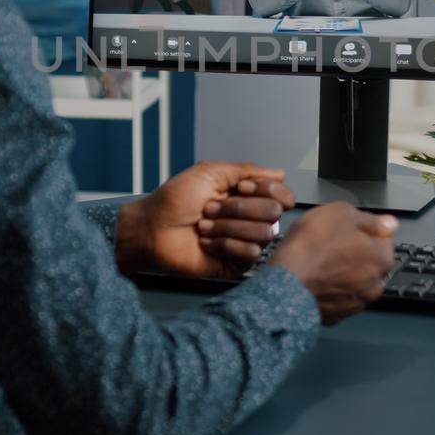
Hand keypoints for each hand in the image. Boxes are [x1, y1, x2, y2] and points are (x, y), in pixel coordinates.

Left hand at [118, 162, 293, 278]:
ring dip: (227, 226)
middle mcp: (250, 218)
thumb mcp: (211, 172)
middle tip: (210, 208)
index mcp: (248, 196)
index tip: (240, 188)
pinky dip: (224, 244)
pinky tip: (206, 243)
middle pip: (274, 212)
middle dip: (238, 207)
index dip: (266, 189)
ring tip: (204, 226)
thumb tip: (280, 173)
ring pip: (263, 233)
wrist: (152, 228)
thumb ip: (247, 170)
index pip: (282, 194)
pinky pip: (250, 253)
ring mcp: (244, 242)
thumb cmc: (174, 200)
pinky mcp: (236, 264)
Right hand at [271, 202, 397, 324]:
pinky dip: (330, 291)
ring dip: (342, 275)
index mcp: (382, 259)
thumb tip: (390, 224)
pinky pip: (337, 299)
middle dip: (354, 255)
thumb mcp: (341, 214)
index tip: (344, 229)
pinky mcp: (336, 317)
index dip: (362, 231)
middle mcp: (375, 285)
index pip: (383, 239)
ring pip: (353, 283)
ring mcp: (356, 305)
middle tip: (328, 246)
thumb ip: (370, 220)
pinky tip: (314, 282)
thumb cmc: (312, 245)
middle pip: (368, 263)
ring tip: (318, 264)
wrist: (284, 284)